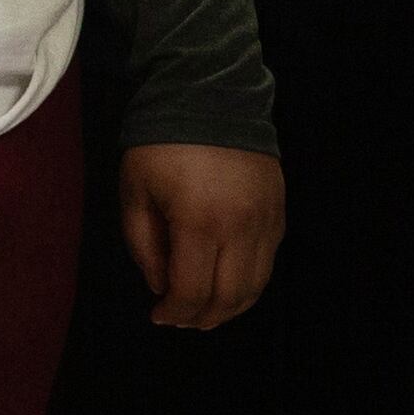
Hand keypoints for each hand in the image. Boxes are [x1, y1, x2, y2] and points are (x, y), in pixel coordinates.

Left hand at [119, 142, 283, 328]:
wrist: (210, 96)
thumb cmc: (162, 144)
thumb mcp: (135, 194)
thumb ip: (144, 247)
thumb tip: (162, 285)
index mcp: (199, 222)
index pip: (192, 292)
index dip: (174, 313)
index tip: (158, 315)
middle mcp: (240, 226)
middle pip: (229, 297)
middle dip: (202, 317)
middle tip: (181, 318)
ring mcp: (266, 219)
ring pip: (256, 285)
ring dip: (230, 306)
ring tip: (205, 308)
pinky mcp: (278, 210)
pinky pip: (268, 260)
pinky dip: (249, 280)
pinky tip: (227, 279)